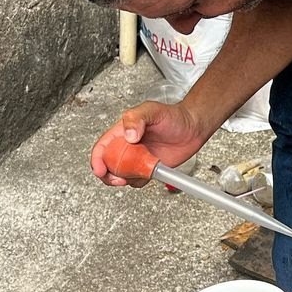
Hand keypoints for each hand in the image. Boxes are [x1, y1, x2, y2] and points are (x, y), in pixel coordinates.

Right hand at [90, 100, 209, 186]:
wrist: (193, 127)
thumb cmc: (173, 115)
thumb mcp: (152, 110)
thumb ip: (136, 119)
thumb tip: (128, 135)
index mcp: (121, 132)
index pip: (102, 148)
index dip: (97, 160)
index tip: (100, 169)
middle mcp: (127, 146)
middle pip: (107, 165)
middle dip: (109, 175)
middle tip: (119, 179)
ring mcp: (137, 159)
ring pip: (121, 175)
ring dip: (125, 179)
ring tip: (138, 173)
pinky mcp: (148, 168)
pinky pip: (137, 180)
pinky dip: (140, 181)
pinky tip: (149, 173)